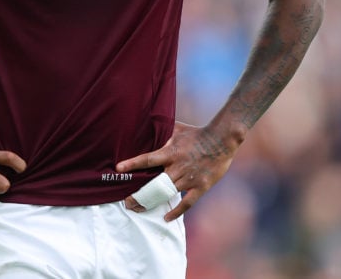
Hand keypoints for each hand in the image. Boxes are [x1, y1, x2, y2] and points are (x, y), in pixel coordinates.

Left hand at [115, 122, 239, 221]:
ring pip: (167, 195)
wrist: (222, 139)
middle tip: (127, 203)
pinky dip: (176, 211)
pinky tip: (166, 217)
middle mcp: (177, 167)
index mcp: (170, 153)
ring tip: (139, 209)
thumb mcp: (178, 129)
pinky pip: (187, 203)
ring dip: (152, 203)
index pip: (148, 159)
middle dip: (140, 195)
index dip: (133, 163)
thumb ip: (163, 131)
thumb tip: (148, 123)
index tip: (118, 169)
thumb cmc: (198, 133)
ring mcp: (189, 178)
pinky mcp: (201, 186)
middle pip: (155, 184)